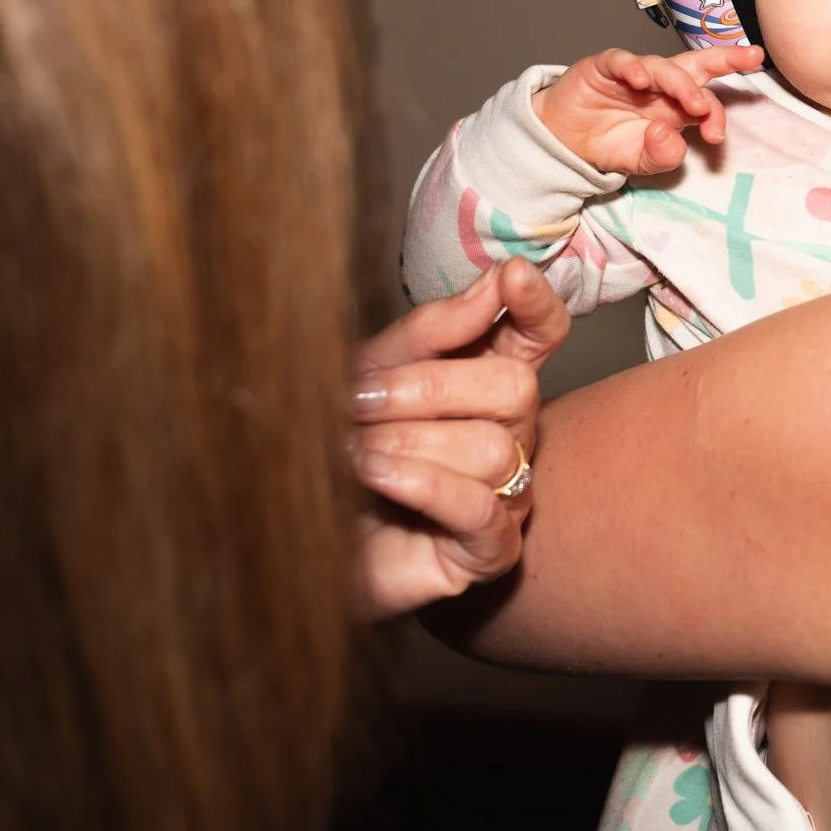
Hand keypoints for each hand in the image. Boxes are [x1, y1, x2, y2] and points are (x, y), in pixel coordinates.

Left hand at [349, 257, 572, 620]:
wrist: (291, 526)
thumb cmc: (332, 446)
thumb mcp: (370, 372)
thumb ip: (434, 329)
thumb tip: (499, 281)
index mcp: (484, 379)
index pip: (538, 336)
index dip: (537, 306)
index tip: (510, 278)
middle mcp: (506, 433)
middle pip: (516, 386)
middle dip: (430, 388)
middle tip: (361, 401)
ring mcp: (504, 494)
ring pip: (495, 449)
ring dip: (411, 443)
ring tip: (356, 453)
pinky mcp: (488, 551)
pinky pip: (481, 511)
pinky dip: (424, 486)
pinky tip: (376, 477)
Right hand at [534, 44, 763, 174]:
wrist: (565, 141)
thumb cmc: (610, 143)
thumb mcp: (642, 161)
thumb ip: (662, 155)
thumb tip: (669, 135)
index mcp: (676, 106)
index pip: (706, 100)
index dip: (716, 114)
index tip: (715, 136)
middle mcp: (661, 85)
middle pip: (697, 65)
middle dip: (725, 59)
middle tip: (749, 58)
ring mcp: (634, 73)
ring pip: (662, 66)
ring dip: (679, 81)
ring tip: (691, 101)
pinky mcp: (604, 67)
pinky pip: (621, 61)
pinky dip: (632, 67)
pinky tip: (640, 80)